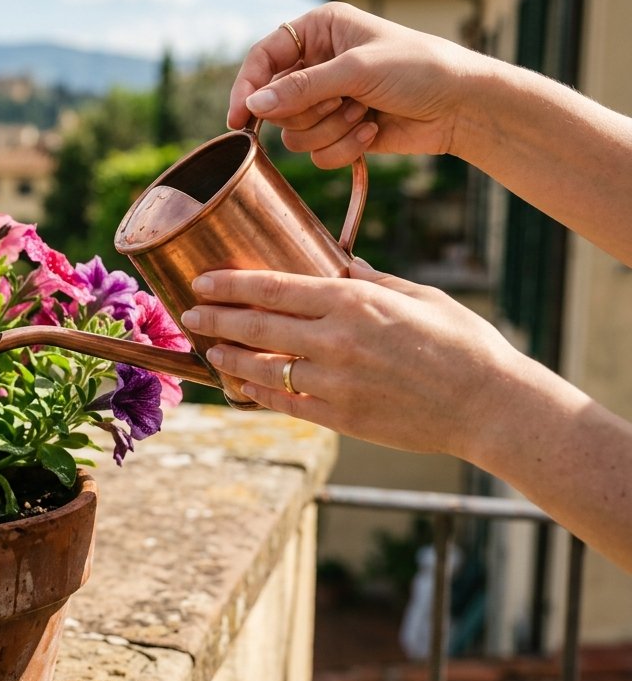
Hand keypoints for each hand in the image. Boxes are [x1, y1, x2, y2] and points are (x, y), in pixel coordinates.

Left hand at [178, 260, 534, 456]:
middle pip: (256, 325)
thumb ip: (370, 281)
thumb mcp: (417, 297)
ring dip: (228, 356)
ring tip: (209, 348)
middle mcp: (336, 340)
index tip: (202, 281)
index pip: (274, 287)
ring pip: (262, 366)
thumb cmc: (462, 343)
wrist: (491, 405)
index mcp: (354, 302)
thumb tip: (339, 263)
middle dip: (215, 318)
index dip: (230, 284)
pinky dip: (255, 392)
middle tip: (189, 313)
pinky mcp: (339, 417)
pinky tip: (238, 384)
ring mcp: (334, 382)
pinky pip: (283, 402)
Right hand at [227, 2, 481, 168]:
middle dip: (310, 111)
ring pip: (294, 133)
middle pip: (275, 103)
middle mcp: (318, 65)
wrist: (462, 106)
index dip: (248, 87)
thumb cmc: (419, 69)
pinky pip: (316, 153)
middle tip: (344, 102)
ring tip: (364, 114)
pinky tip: (372, 132)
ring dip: (330, 130)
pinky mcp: (339, 132)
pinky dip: (344, 147)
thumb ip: (302, 89)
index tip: (239, 118)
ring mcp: (328, 101)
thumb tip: (253, 105)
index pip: (264, 58)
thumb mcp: (357, 70)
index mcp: (319, 32)